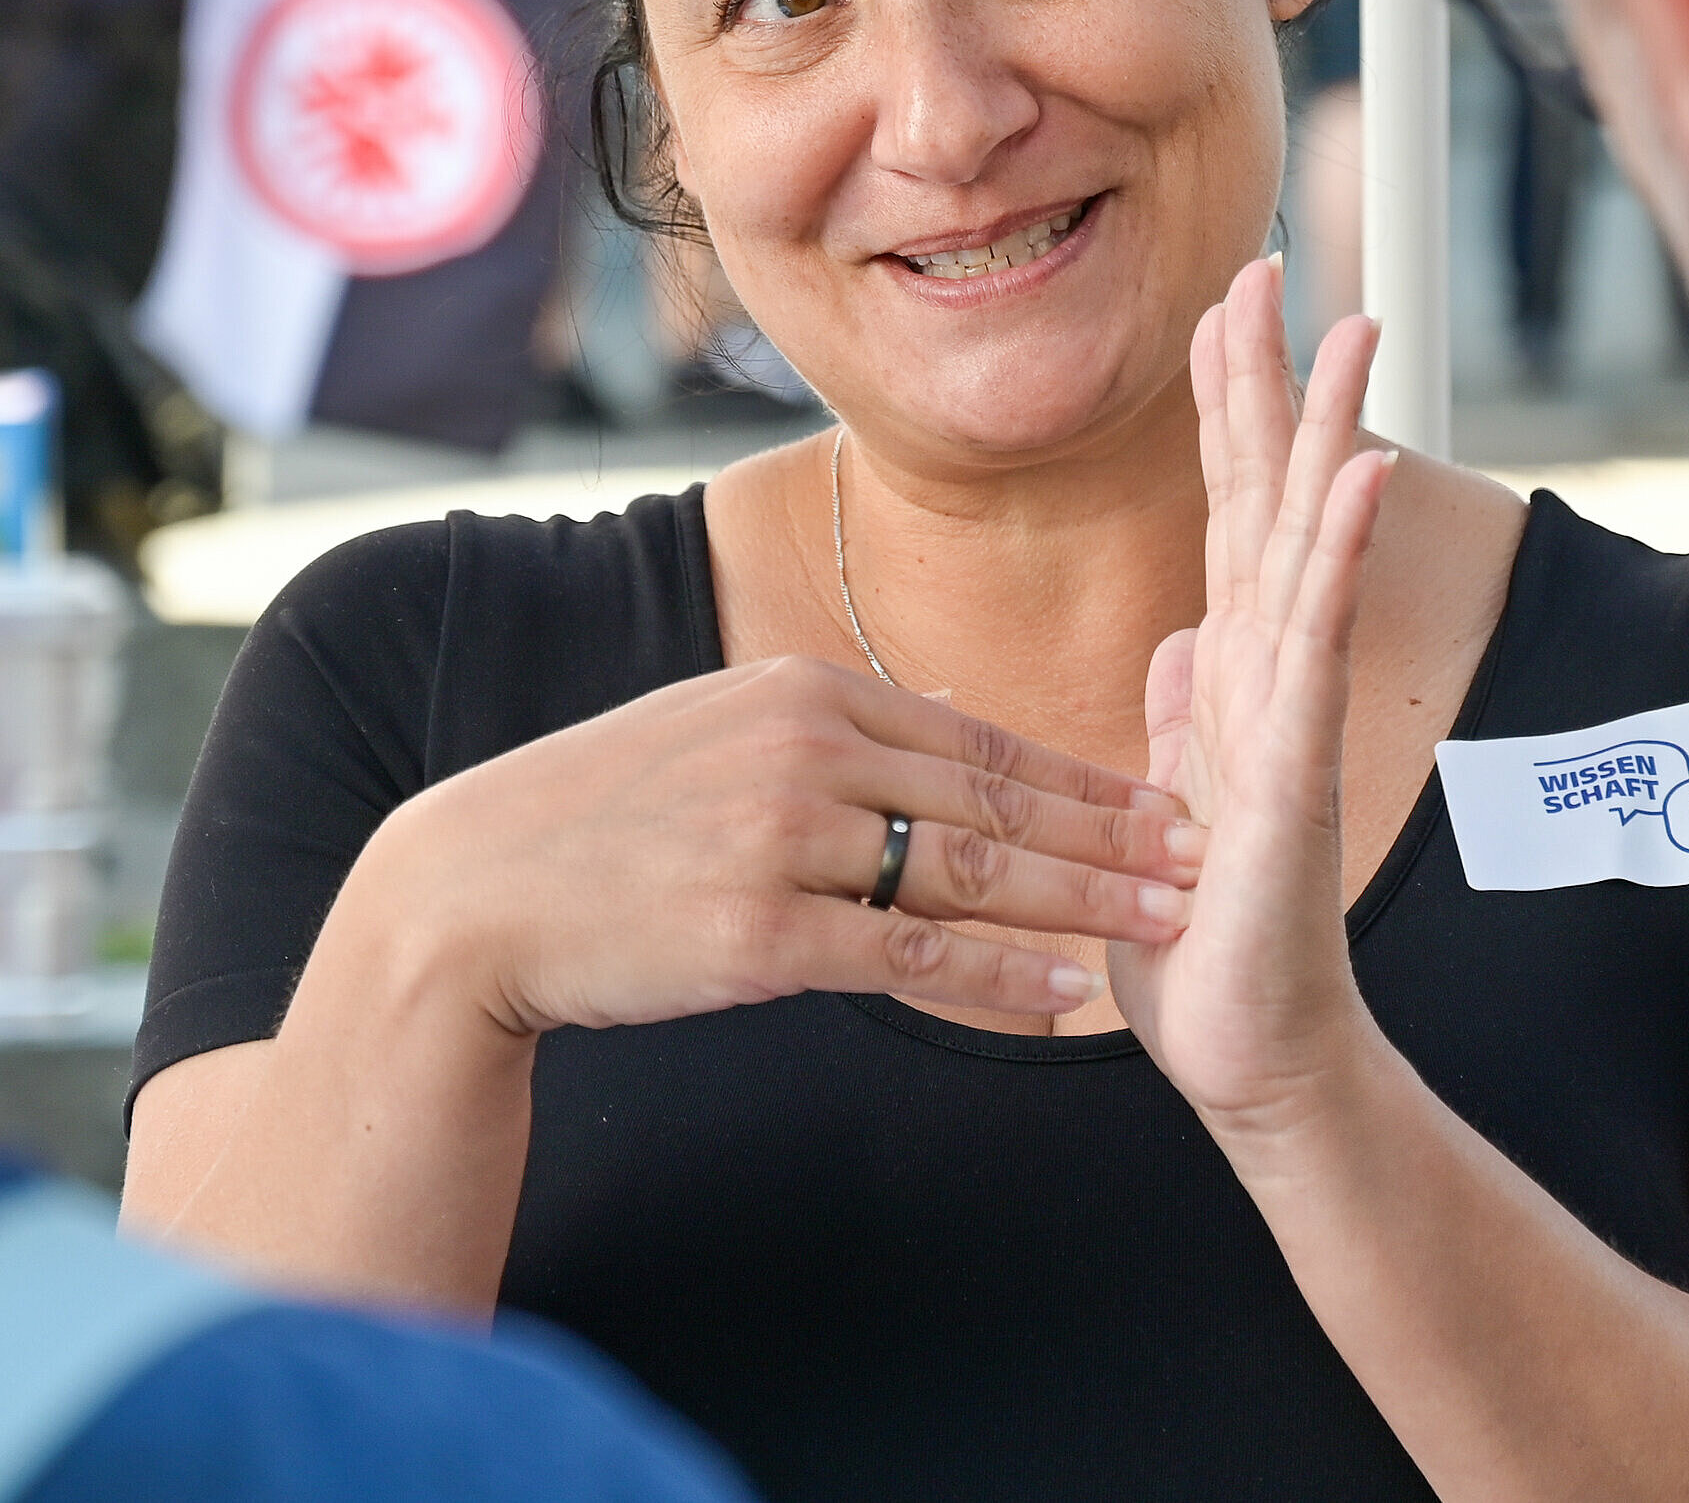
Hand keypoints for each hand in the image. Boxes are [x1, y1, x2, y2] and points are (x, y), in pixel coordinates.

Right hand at [355, 654, 1204, 1037]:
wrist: (477, 893)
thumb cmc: (608, 821)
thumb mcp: (724, 733)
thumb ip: (840, 732)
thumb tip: (947, 727)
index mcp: (807, 690)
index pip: (983, 741)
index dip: (1090, 779)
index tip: (1173, 803)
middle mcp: (807, 750)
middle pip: (1001, 803)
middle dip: (1120, 838)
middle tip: (1212, 862)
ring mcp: (783, 840)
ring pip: (976, 877)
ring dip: (1089, 906)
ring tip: (1173, 929)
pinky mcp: (758, 934)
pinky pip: (914, 960)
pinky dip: (1005, 980)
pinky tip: (1069, 998)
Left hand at [1115, 257, 1399, 1145]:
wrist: (1247, 1053)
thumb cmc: (1206, 942)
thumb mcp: (1167, 803)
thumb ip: (1183, 717)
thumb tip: (1184, 640)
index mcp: (1232, 674)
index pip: (1227, 509)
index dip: (1226, 405)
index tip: (1225, 301)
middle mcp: (1271, 673)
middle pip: (1272, 496)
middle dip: (1271, 380)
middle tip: (1273, 262)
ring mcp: (1294, 711)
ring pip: (1311, 542)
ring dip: (1332, 431)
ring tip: (1354, 329)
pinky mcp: (1298, 763)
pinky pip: (1318, 640)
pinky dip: (1344, 551)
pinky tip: (1367, 473)